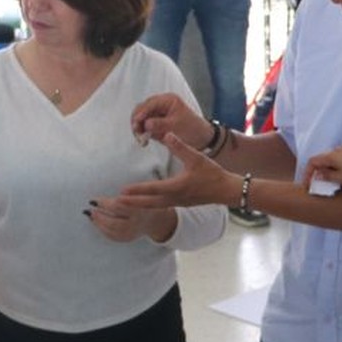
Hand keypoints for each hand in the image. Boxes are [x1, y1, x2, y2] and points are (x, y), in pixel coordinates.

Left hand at [84, 197, 174, 243]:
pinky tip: (95, 222)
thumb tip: (119, 192)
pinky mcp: (127, 238)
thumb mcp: (143, 194)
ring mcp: (131, 234)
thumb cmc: (146, 202)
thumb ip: (131, 193)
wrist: (155, 220)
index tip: (95, 200)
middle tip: (91, 209)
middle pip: (114, 223)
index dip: (105, 204)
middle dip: (100, 216)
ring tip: (90, 215)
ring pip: (112, 231)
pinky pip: (113, 236)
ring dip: (99, 223)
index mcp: (140, 212)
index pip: (119, 208)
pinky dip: (102, 229)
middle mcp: (136, 225)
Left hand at [112, 134, 239, 212]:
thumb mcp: (196, 157)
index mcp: (177, 186)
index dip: (136, 190)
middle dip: (132, 203)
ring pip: (153, 207)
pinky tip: (142, 205)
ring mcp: (177, 203)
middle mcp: (175, 198)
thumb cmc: (212, 173)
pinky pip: (160, 207)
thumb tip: (166, 133)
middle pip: (148, 203)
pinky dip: (148, 207)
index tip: (122, 190)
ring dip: (138, 206)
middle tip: (115, 203)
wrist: (226, 190)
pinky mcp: (180, 204)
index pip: (152, 189)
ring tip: (124, 204)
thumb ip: (180, 146)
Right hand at [131, 92, 213, 150]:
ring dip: (138, 128)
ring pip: (141, 118)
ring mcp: (157, 113)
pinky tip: (144, 140)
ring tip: (141, 139)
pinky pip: (144, 126)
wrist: (200, 138)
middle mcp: (161, 104)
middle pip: (142, 109)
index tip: (137, 123)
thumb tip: (146, 124)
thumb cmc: (192, 129)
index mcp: (168, 100)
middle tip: (137, 132)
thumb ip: (160, 124)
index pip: (150, 104)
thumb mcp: (176, 126)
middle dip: (137, 121)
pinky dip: (142, 133)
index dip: (141, 113)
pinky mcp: (156, 123)